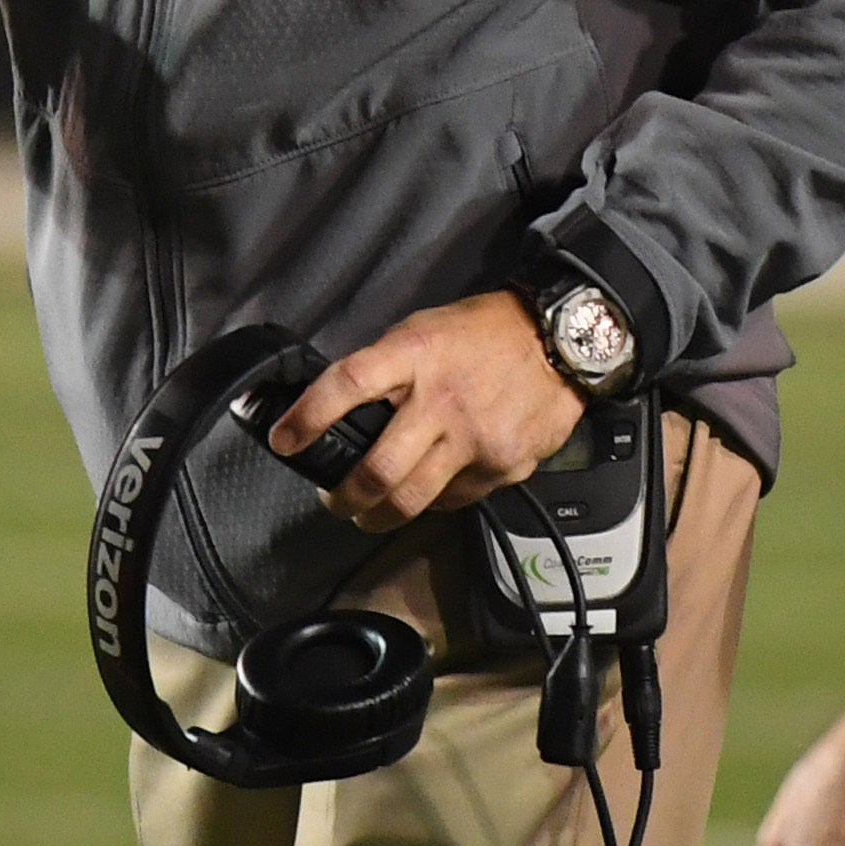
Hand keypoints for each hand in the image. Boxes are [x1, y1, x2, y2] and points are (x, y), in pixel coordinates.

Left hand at [268, 289, 584, 533]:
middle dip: (343, 498)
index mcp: (415, 354)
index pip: (348, 385)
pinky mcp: (501, 467)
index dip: (308, 416)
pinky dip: (432, 503)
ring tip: (367, 515)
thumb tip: (344, 408)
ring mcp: (473, 439)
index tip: (283, 441)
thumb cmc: (485, 331)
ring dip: (378, 516)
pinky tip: (427, 493)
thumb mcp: (425, 328)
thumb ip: (387, 367)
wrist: (561, 341)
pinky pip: (453, 500)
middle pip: (377, 470)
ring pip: (411, 501)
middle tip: (332, 501)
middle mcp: (441, 400)